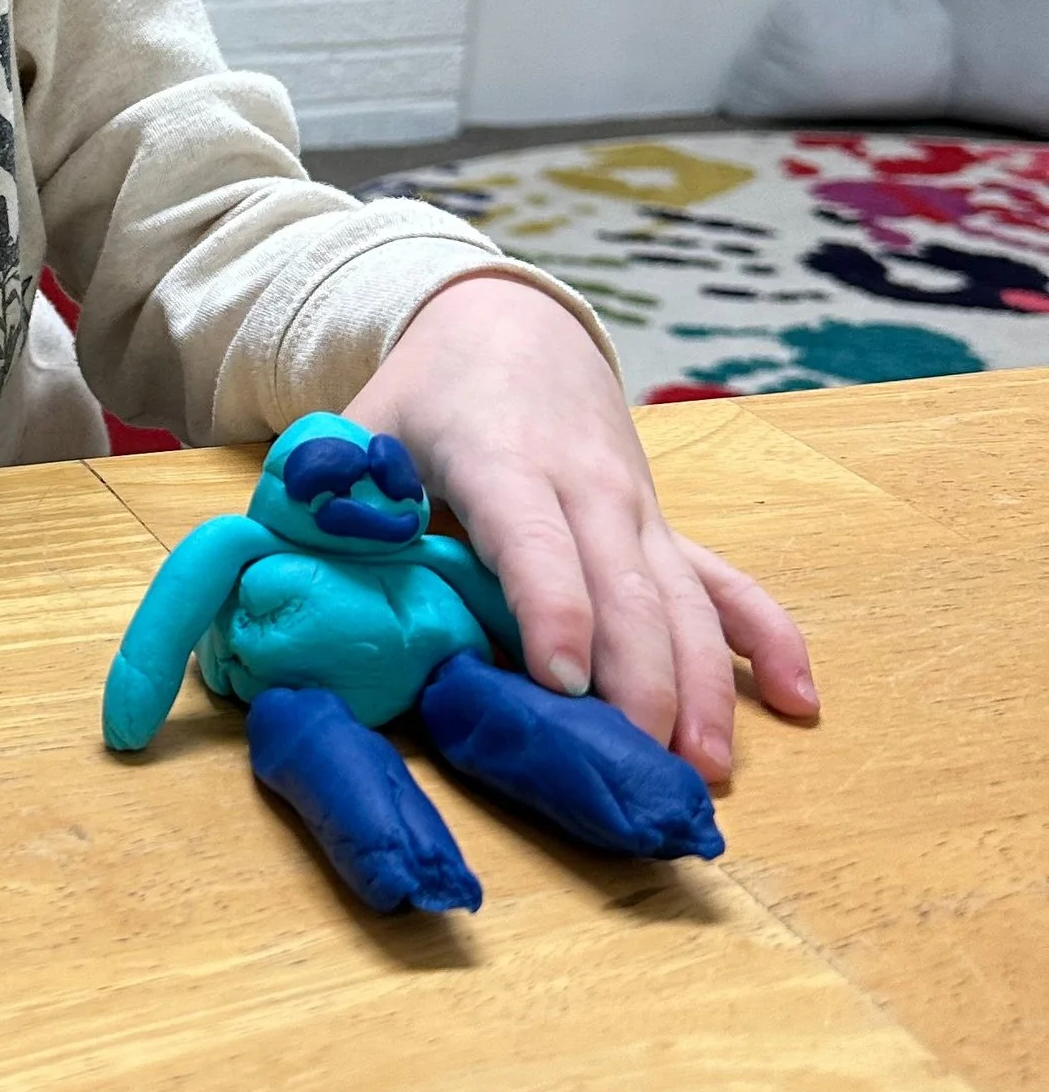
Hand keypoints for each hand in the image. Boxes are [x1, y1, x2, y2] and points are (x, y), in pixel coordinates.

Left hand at [343, 275, 818, 783]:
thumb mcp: (360, 427)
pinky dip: (769, 639)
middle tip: (643, 767)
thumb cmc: (425, 392)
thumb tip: (290, 557)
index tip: (565, 681)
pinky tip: (801, 702)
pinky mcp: (664, 528)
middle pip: (626, 590)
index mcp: (502, 461)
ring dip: (704, 685)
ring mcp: (638, 510)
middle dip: (641, 680)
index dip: (554, 609)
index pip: (534, 540)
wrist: (508, 321)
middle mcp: (587, 487)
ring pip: (686, 601)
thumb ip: (329, 494)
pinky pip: (727, 585)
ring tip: (706, 770)